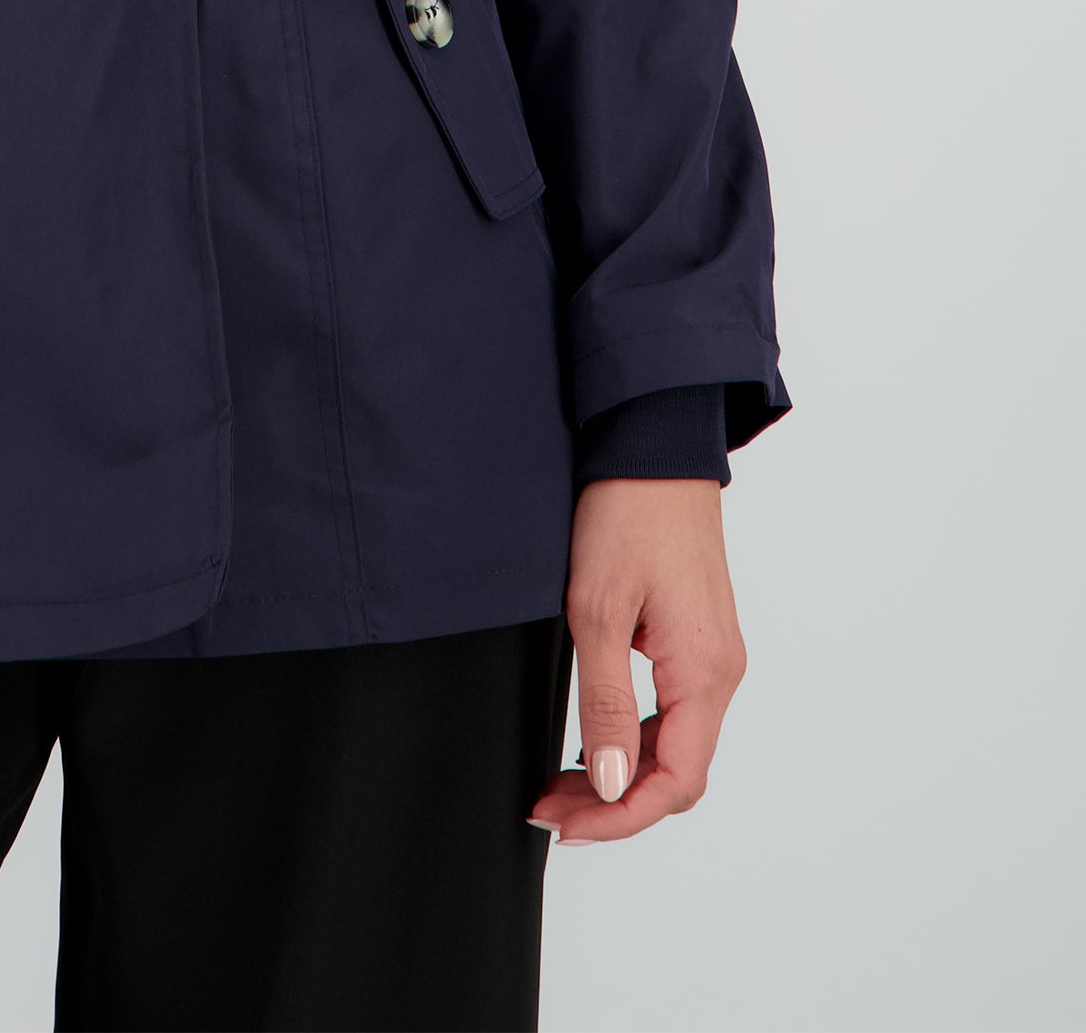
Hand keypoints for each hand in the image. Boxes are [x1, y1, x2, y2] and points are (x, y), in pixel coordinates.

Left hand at [530, 478, 745, 844]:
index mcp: (706, 673)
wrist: (654, 443)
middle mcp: (720, 672)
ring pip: (674, 745)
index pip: (675, 782)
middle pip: (676, 772)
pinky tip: (594, 739)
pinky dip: (633, 736)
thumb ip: (607, 705)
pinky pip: (673, 711)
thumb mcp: (599, 611)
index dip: (620, 817)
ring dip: (621, 772)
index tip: (565, 826)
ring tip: (559, 782)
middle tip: (548, 807)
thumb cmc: (627, 513)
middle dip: (613, 803)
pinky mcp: (696, 637)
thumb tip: (611, 785)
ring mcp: (712, 655)